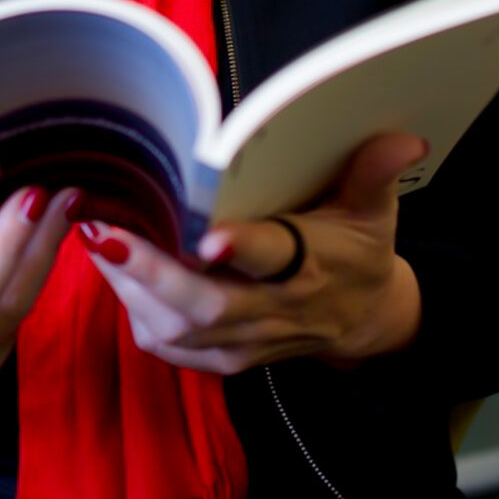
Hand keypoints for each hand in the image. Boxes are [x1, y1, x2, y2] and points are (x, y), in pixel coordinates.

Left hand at [78, 133, 425, 374]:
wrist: (368, 319)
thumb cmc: (360, 251)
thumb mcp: (375, 209)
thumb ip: (375, 172)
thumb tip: (404, 137)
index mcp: (310, 268)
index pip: (273, 258)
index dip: (241, 250)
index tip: (208, 238)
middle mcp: (274, 312)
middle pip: (205, 305)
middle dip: (149, 272)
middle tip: (104, 230)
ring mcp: (246, 343)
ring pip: (176, 329)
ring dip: (130, 288)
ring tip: (94, 238)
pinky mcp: (226, 360)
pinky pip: (170, 346)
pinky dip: (137, 312)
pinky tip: (115, 271)